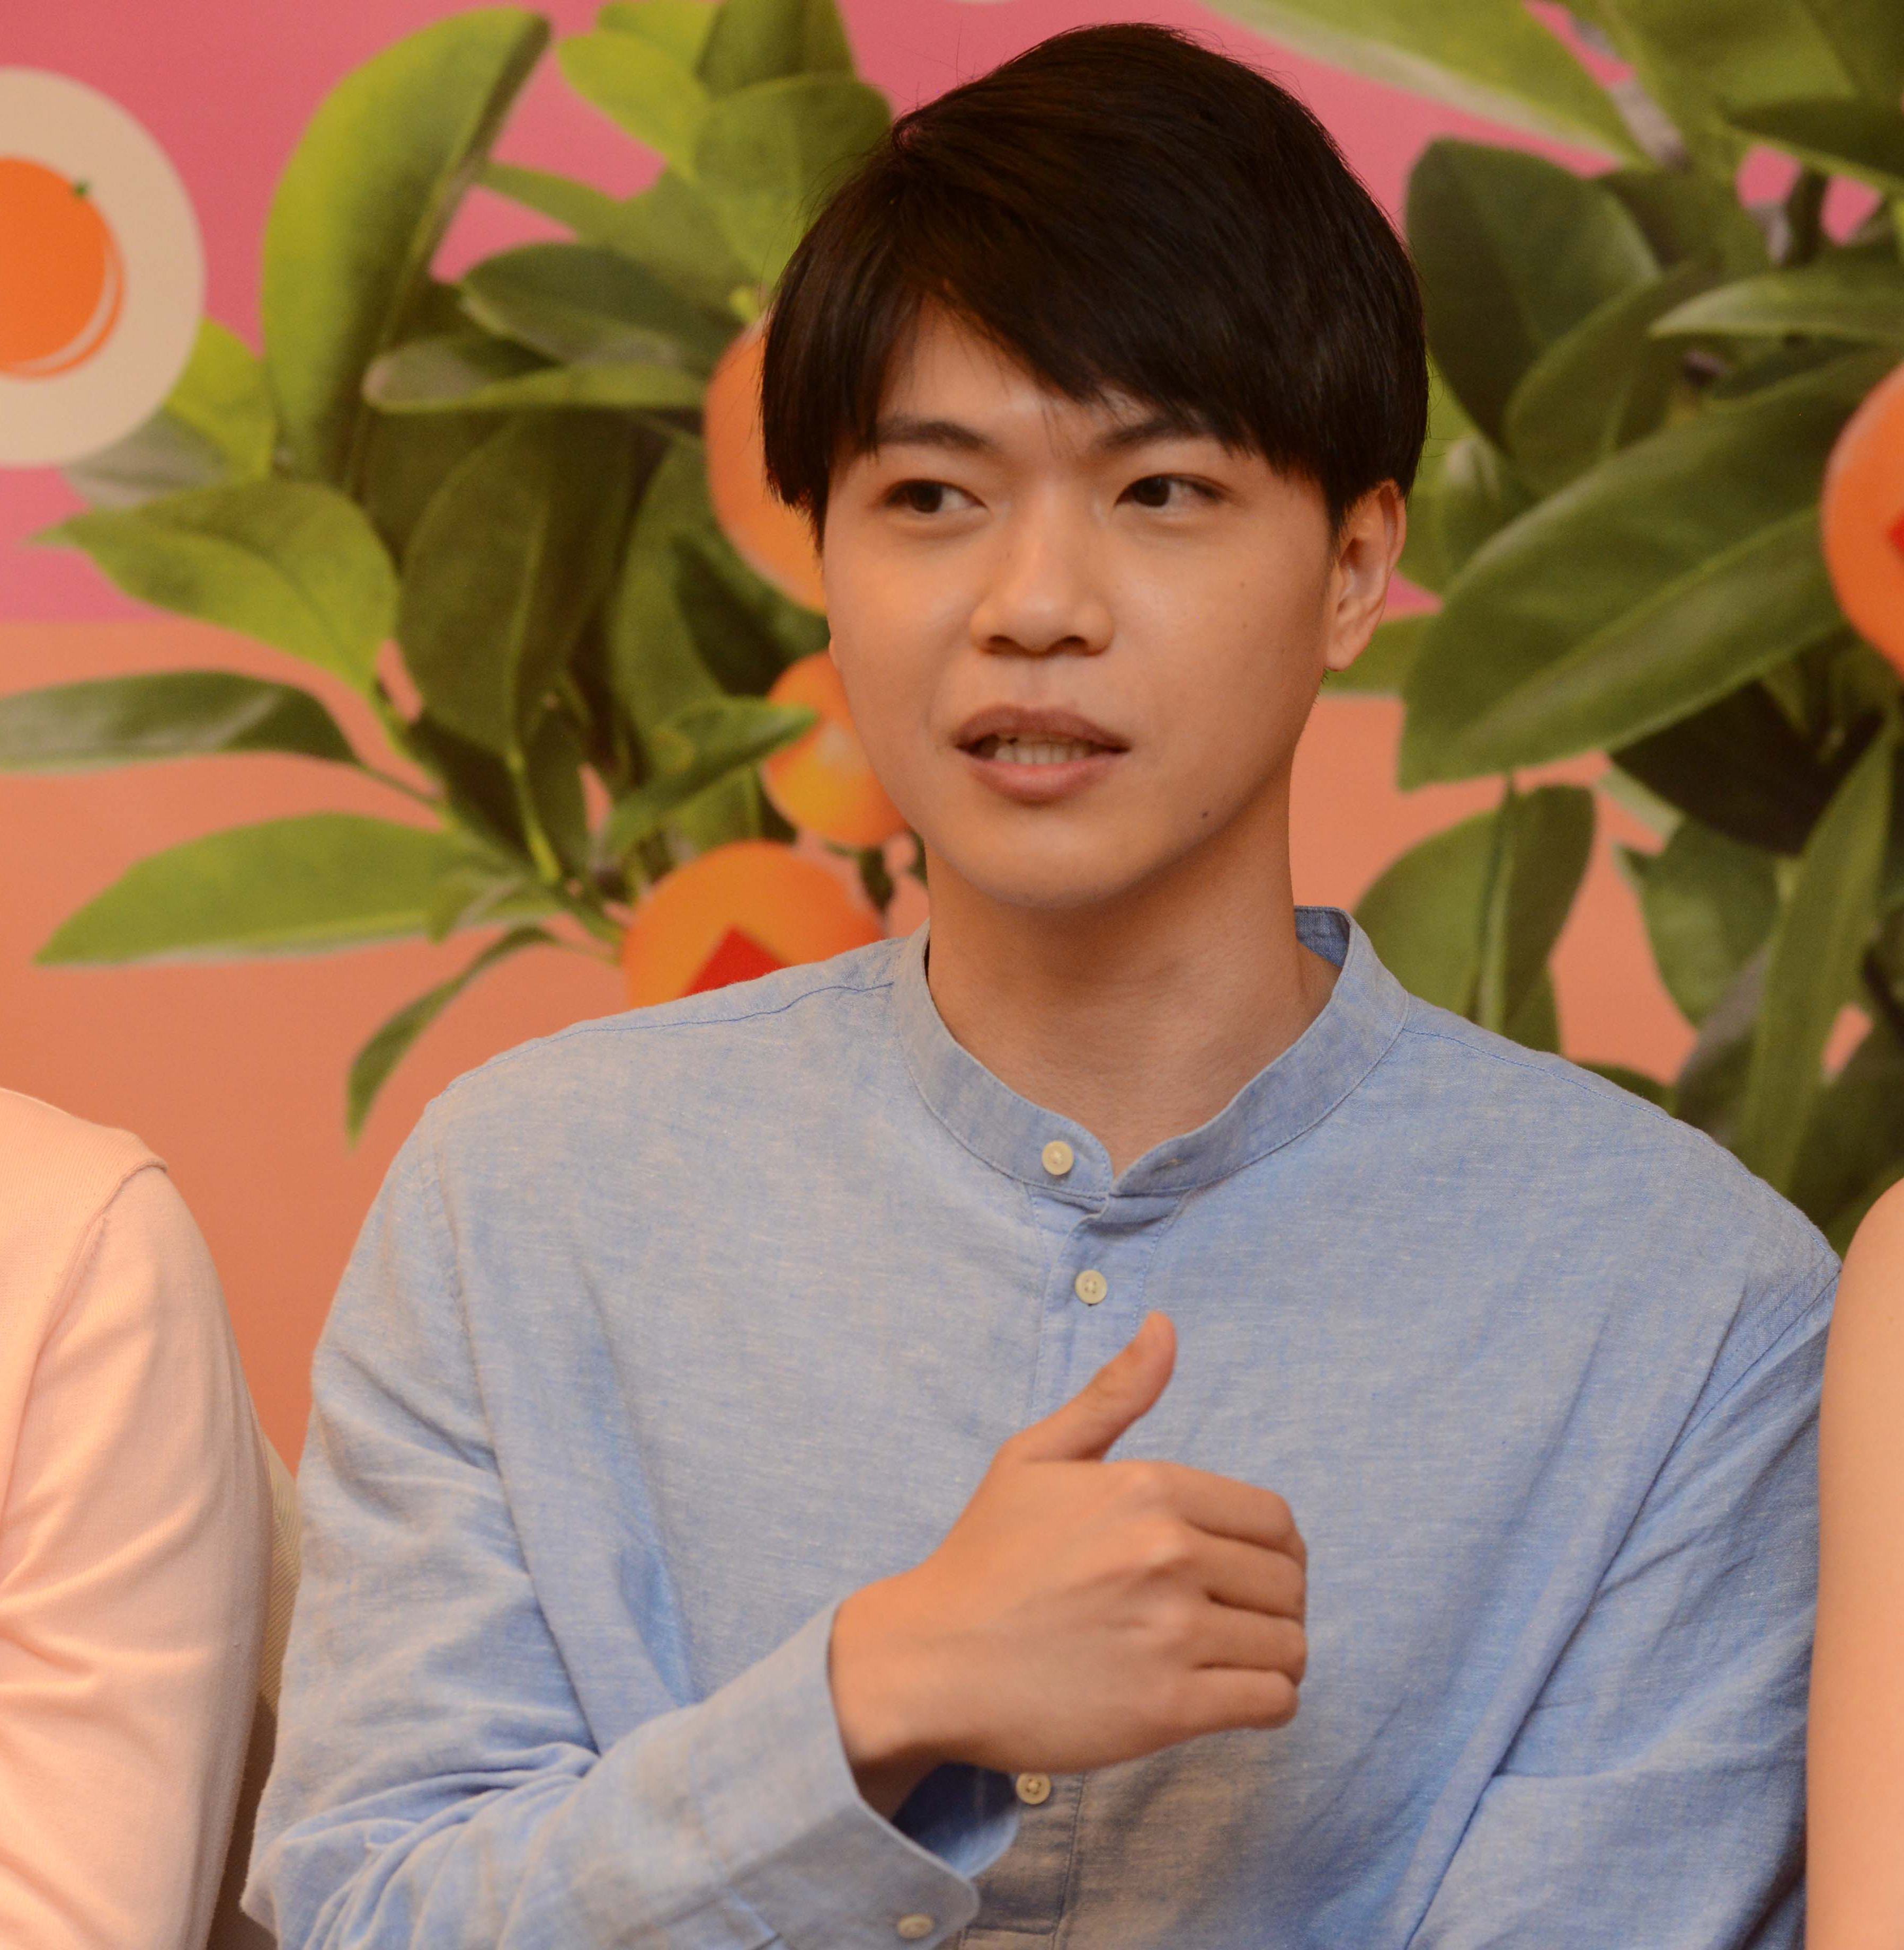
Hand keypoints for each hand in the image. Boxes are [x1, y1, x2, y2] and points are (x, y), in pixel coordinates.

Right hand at [829, 1312, 1306, 1815]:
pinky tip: (1230, 1696)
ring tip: (1234, 1660)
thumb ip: (1113, 1394)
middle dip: (1276, 1602)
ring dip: (1274, 1656)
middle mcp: (1168, 1554)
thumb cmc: (985, 1558)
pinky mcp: (1169, 1710)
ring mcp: (1171, 1634)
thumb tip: (1164, 1326)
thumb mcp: (1036, 1456)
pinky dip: (1267, 1700)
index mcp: (1148, 1489)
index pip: (1273, 1520)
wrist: (931, 1660)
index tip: (1248, 1571)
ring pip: (1288, 1645)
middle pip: (1288, 1582)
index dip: (1275, 1549)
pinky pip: (1271, 1700)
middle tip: (1237, 1619)